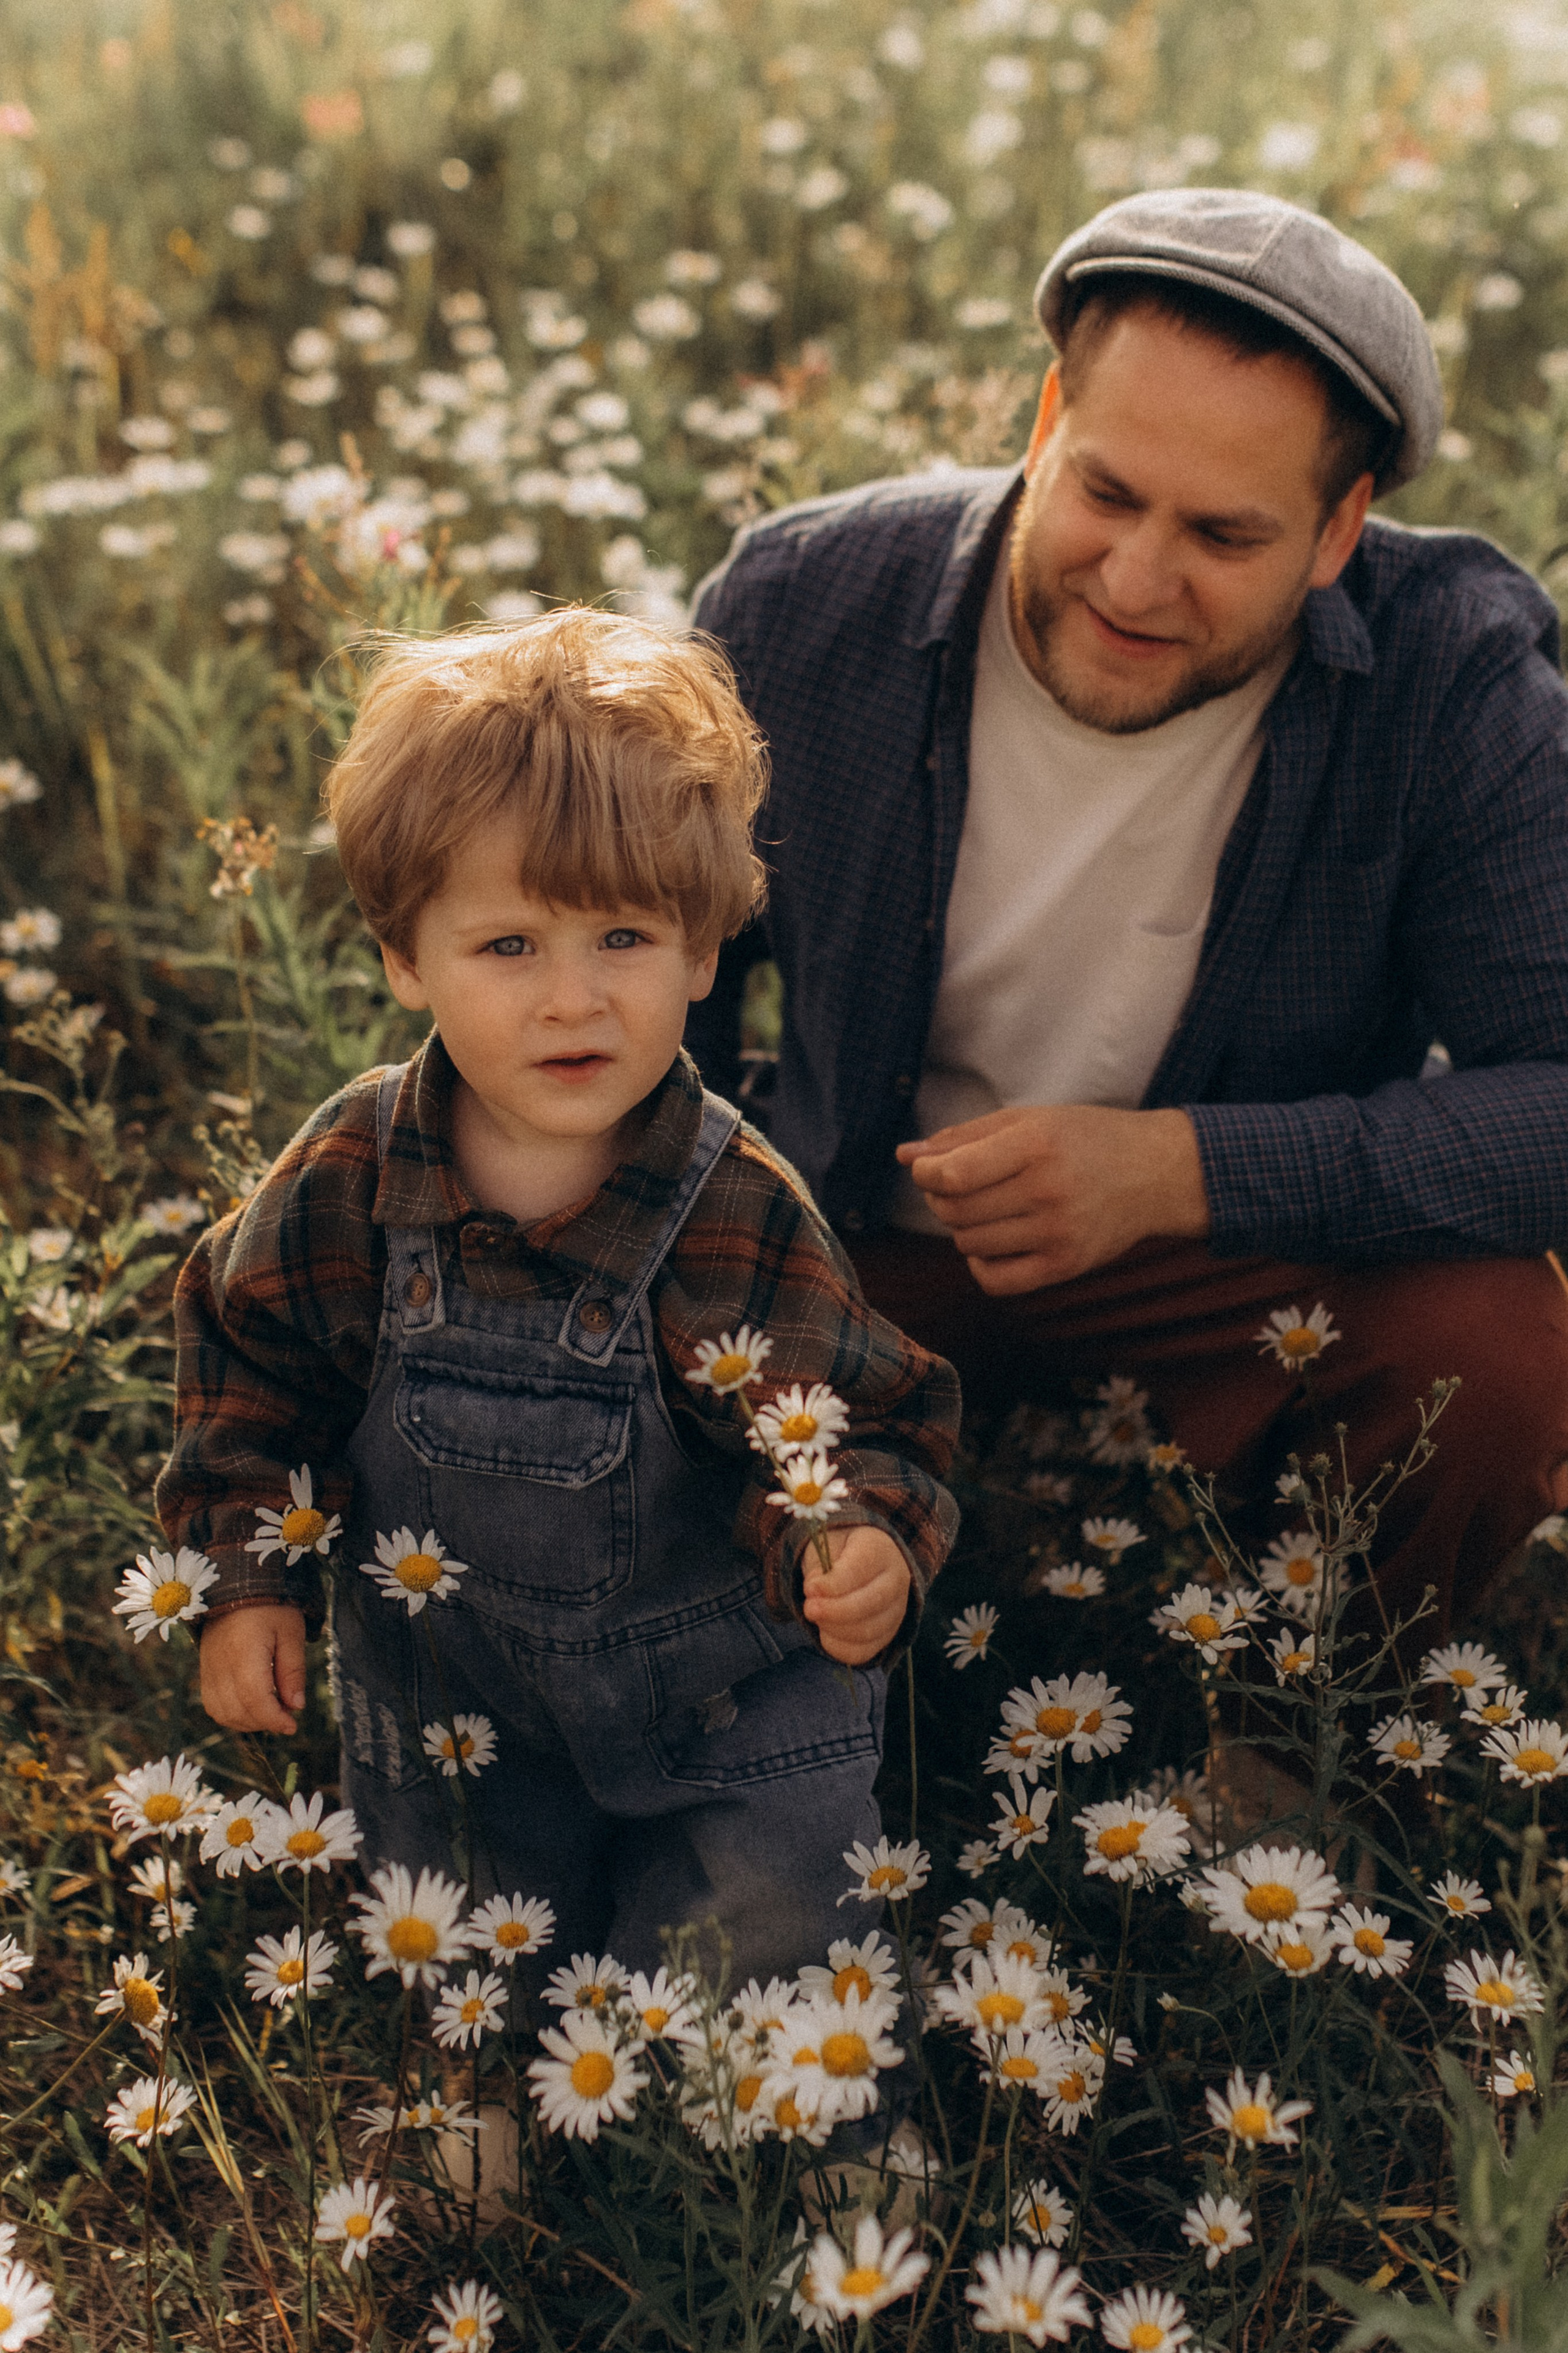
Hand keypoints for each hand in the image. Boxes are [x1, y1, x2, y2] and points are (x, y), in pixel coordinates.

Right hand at [200, 1604, 306, 1734]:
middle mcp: (220, 1664)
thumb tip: (296, 1707)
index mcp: (244, 1651)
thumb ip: (292, 1671)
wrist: (237, 1586)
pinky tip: (252, 1706)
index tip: (292, 1725)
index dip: (274, 1719)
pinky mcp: (204, 1670)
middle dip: (265, 1721)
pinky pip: (212, 1704)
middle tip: (287, 1713)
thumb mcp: (291, 1632)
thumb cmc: (270, 1606)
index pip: (254, 1699)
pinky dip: (232, 1713)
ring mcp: (208, 1668)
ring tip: (271, 1709)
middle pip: (237, 1711)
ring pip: (222, 1713)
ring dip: (248, 1721)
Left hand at [802, 1525, 911, 1664]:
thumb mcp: (827, 1544)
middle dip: (833, 1611)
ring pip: (867, 1631)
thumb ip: (820, 1565)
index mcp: (879, 1549)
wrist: (863, 1562)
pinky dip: (839, 1647)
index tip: (809, 1588)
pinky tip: (825, 1632)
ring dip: (833, 1629)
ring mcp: (896, 1610)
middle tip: (809, 1608)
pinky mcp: (887, 1634)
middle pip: (871, 1603)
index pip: (859, 1570)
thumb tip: (815, 1592)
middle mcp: (896, 1579)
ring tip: (816, 1617)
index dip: (833, 1584)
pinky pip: (864, 1651)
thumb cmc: (841, 1552)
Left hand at [896, 1102, 1209, 1293]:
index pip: (954, 1175)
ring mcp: (1057, 1235)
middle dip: (941, 1199)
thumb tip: (904, 1156)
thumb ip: (962, 1137)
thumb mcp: (1027, 1121)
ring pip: (968, 1244)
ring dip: (962, 1227)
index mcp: (1036, 1146)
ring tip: (986, 1207)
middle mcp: (1047, 1192)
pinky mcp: (1065, 1267)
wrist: (1152, 1173)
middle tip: (958, 1185)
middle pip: (955, 1211)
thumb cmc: (1083, 1139)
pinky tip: (993, 1241)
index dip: (926, 1174)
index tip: (927, 1169)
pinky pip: (994, 1280)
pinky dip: (980, 1263)